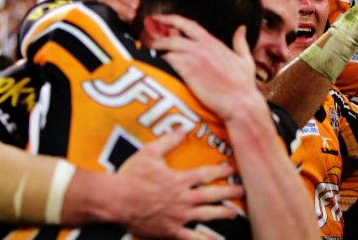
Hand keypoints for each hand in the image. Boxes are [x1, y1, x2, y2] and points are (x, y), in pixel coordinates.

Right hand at [117, 132, 243, 238]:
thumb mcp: (150, 152)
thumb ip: (169, 141)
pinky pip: (191, 238)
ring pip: (206, 215)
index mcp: (180, 179)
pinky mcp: (170, 231)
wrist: (115, 200)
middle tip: (242, 191)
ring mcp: (178, 216)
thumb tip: (184, 129)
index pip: (206, 174)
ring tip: (233, 213)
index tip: (231, 169)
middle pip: (212, 195)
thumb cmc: (131, 176)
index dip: (221, 171)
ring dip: (222, 214)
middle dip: (229, 192)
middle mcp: (183, 198)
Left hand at [148, 14, 265, 121]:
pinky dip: (159, 61)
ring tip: (149, 53)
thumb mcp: (245, 59)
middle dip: (158, 31)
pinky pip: (167, 60)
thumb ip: (240, 42)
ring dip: (156, 48)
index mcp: (213, 42)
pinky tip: (155, 65)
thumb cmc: (244, 85)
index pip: (188, 24)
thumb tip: (242, 28)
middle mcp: (201, 46)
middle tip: (148, 34)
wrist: (240, 103)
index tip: (160, 18)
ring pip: (167, 46)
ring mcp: (193, 58)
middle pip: (173, 33)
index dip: (171, 19)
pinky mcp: (187, 71)